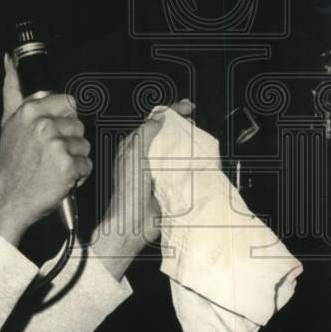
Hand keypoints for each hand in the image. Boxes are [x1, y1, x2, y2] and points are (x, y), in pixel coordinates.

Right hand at [0, 55, 91, 245]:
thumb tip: (9, 59)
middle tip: (49, 155)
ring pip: (84, 145)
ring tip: (53, 167)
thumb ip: (11, 89)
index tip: (52, 134)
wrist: (9, 199)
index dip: (64, 120)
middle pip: (79, 125)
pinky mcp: (68, 166)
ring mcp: (56, 145)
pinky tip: (59, 179)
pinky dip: (77, 176)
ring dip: (74, 159)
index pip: (69, 102)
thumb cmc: (11, 163)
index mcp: (30, 111)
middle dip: (69, 141)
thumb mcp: (8, 122)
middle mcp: (43, 125)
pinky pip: (86, 165)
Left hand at [92, 100, 194, 278]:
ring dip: (189, 143)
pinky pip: (181, 170)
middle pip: (166, 135)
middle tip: (196, 120)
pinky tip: (202, 160)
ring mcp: (157, 171)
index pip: (154, 122)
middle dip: (182, 125)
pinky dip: (192, 163)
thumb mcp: (134, 156)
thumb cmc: (129, 191)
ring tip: (201, 137)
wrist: (132, 224)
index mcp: (133, 147)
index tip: (188, 107)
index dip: (171, 112)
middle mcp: (144, 157)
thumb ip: (145, 134)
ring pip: (175, 151)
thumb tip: (160, 116)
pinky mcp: (167, 185)